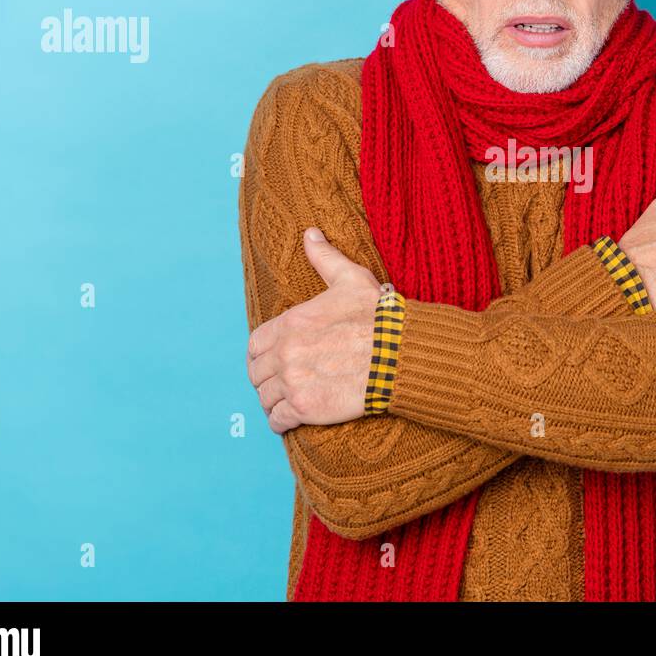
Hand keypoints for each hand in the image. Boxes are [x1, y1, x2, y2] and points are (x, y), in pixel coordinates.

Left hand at [246, 227, 380, 432]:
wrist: (401, 354)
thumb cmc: (378, 317)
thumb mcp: (351, 279)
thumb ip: (325, 258)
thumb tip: (310, 233)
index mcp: (290, 323)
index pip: (254, 345)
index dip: (262, 354)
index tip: (274, 360)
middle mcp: (285, 353)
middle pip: (256, 373)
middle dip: (267, 378)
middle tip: (283, 382)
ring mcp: (292, 382)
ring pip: (264, 398)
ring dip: (274, 401)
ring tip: (288, 402)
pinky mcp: (305, 408)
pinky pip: (277, 421)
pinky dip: (281, 422)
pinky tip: (293, 418)